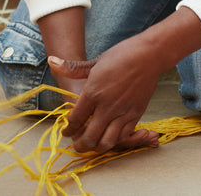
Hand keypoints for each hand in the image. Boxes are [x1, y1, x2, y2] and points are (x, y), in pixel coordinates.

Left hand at [49, 37, 163, 153]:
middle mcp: (107, 106)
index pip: (75, 120)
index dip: (68, 129)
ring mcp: (123, 112)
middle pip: (89, 137)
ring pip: (107, 142)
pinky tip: (111, 135)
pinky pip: (123, 136)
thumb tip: (51, 60)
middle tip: (77, 144)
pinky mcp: (136, 114)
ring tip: (94, 143)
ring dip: (98, 146)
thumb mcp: (95, 62)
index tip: (66, 131)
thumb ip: (72, 68)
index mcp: (93, 93)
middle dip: (80, 145)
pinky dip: (115, 140)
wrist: (150, 55)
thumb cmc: (122, 55)